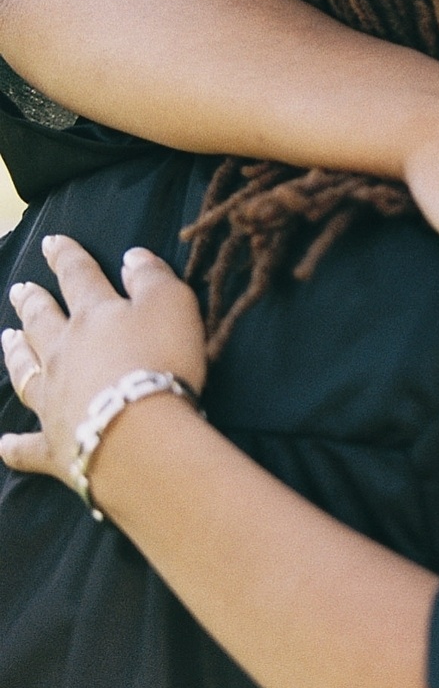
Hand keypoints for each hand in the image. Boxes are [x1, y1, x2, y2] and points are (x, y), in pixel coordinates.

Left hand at [1, 236, 205, 482]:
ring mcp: (52, 399)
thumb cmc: (161, 361)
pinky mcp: (52, 444)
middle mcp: (62, 353)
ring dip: (15, 354)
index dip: (67, 257)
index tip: (53, 242)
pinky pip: (25, 446)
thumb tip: (132, 256)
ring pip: (24, 371)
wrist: (139, 432)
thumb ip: (153, 278)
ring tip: (6, 338)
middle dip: (32, 302)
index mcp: (93, 316)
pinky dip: (12, 444)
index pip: (78, 277)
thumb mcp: (173, 305)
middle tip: (19, 288)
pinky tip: (2, 443)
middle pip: (42, 321)